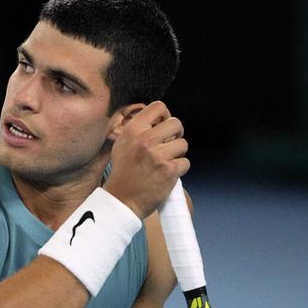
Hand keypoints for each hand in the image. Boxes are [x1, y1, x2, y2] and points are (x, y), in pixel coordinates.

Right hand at [104, 100, 189, 220]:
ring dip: (177, 153)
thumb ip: (138, 130)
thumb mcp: (121, 145)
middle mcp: (146, 140)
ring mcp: (158, 155)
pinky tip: (167, 174)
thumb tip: (158, 120)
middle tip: (169, 144)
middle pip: (176, 123)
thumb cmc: (122, 174)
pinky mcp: (169, 171)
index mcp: (133, 131)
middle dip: (176, 134)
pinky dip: (179, 169)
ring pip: (183, 144)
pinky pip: (185, 162)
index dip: (165, 115)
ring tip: (165, 162)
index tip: (163, 126)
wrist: (122, 200)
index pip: (158, 107)